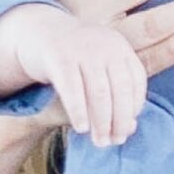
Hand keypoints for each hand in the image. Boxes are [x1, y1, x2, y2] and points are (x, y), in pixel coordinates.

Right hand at [0, 3, 146, 144]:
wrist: (37, 32)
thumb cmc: (74, 60)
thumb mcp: (98, 71)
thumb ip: (114, 96)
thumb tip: (131, 129)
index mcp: (120, 47)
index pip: (136, 81)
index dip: (134, 108)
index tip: (127, 128)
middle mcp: (105, 45)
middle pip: (120, 88)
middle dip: (120, 119)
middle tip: (115, 141)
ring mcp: (82, 49)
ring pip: (99, 92)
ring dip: (101, 121)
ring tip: (100, 141)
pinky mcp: (59, 57)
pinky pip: (72, 89)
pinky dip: (79, 111)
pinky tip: (81, 128)